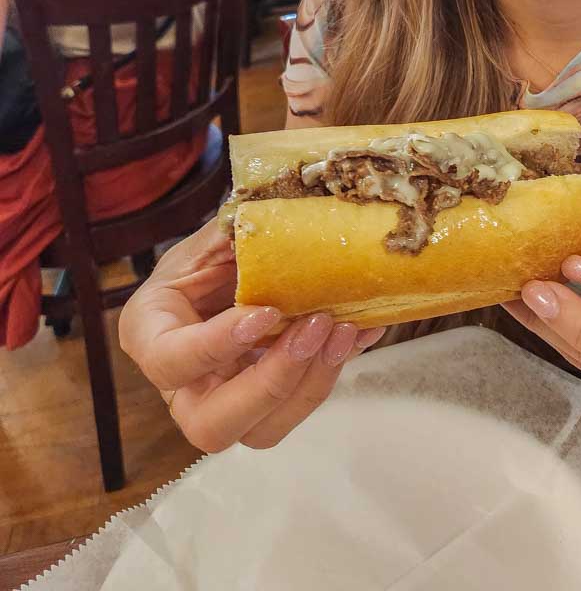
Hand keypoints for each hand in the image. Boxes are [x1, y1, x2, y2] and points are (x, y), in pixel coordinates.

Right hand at [118, 219, 384, 451]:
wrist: (219, 281)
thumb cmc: (203, 264)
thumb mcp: (207, 244)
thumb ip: (230, 238)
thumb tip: (270, 219)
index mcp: (151, 339)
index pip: (171, 362)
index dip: (217, 346)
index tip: (265, 312)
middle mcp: (183, 390)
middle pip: (213, 425)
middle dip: (272, 381)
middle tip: (316, 326)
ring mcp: (227, 404)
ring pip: (264, 429)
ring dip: (311, 382)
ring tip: (343, 329)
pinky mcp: (268, 405)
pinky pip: (300, 404)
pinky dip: (335, 369)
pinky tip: (361, 332)